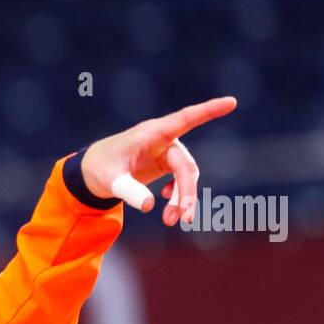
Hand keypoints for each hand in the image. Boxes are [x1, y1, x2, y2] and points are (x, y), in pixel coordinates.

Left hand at [81, 96, 237, 225]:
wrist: (92, 171)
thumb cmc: (100, 168)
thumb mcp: (109, 180)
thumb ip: (127, 190)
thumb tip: (149, 205)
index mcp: (151, 133)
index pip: (185, 119)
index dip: (209, 110)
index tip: (231, 102)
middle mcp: (163, 139)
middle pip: (186, 166)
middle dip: (187, 193)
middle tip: (183, 219)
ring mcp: (166, 151)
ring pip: (186, 176)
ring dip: (182, 199)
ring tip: (170, 221)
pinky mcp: (165, 163)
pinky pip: (181, 179)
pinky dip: (178, 195)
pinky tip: (167, 205)